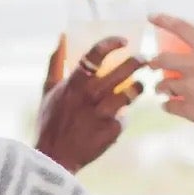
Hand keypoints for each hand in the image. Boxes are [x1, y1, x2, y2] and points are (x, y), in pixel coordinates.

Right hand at [35, 35, 144, 173]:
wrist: (54, 158)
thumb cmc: (50, 121)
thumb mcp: (48, 89)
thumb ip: (56, 62)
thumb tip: (62, 36)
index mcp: (73, 84)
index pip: (95, 55)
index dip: (111, 44)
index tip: (123, 41)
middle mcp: (89, 97)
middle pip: (120, 72)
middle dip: (136, 62)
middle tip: (145, 58)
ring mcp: (102, 115)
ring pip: (129, 94)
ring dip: (138, 86)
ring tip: (140, 83)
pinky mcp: (111, 131)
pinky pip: (124, 118)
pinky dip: (123, 115)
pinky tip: (120, 116)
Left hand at [149, 15, 193, 142]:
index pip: (183, 29)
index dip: (165, 21)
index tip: (152, 17)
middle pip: (162, 59)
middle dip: (154, 63)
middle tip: (153, 66)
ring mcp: (190, 88)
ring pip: (162, 84)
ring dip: (161, 87)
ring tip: (165, 91)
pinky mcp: (187, 108)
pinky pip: (167, 105)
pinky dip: (168, 106)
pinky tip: (173, 106)